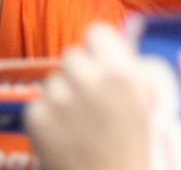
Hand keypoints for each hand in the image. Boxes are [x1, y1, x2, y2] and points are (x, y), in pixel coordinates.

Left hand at [23, 22, 151, 169]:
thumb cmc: (130, 149)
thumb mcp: (144, 103)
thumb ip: (130, 69)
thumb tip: (121, 38)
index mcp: (122, 74)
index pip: (97, 32)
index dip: (97, 46)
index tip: (99, 59)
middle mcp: (90, 81)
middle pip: (71, 55)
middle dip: (77, 72)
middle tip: (87, 95)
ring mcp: (60, 100)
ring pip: (52, 80)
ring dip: (61, 93)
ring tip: (75, 119)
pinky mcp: (36, 119)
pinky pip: (37, 103)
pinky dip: (46, 116)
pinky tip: (62, 133)